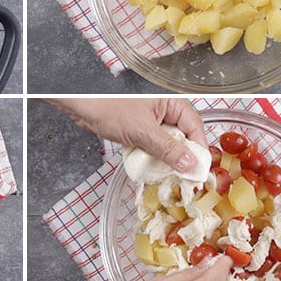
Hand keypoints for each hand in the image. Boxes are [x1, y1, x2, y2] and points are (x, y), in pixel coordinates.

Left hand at [44, 99, 206, 171]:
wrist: (81, 107)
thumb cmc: (109, 108)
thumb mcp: (143, 131)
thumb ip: (168, 148)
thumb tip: (190, 164)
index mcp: (171, 102)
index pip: (195, 127)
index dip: (199, 150)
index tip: (199, 171)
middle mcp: (165, 110)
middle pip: (184, 137)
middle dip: (183, 157)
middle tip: (185, 178)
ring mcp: (152, 120)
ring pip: (168, 143)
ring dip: (167, 159)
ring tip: (169, 176)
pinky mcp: (140, 129)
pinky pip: (154, 145)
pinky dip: (154, 157)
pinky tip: (153, 169)